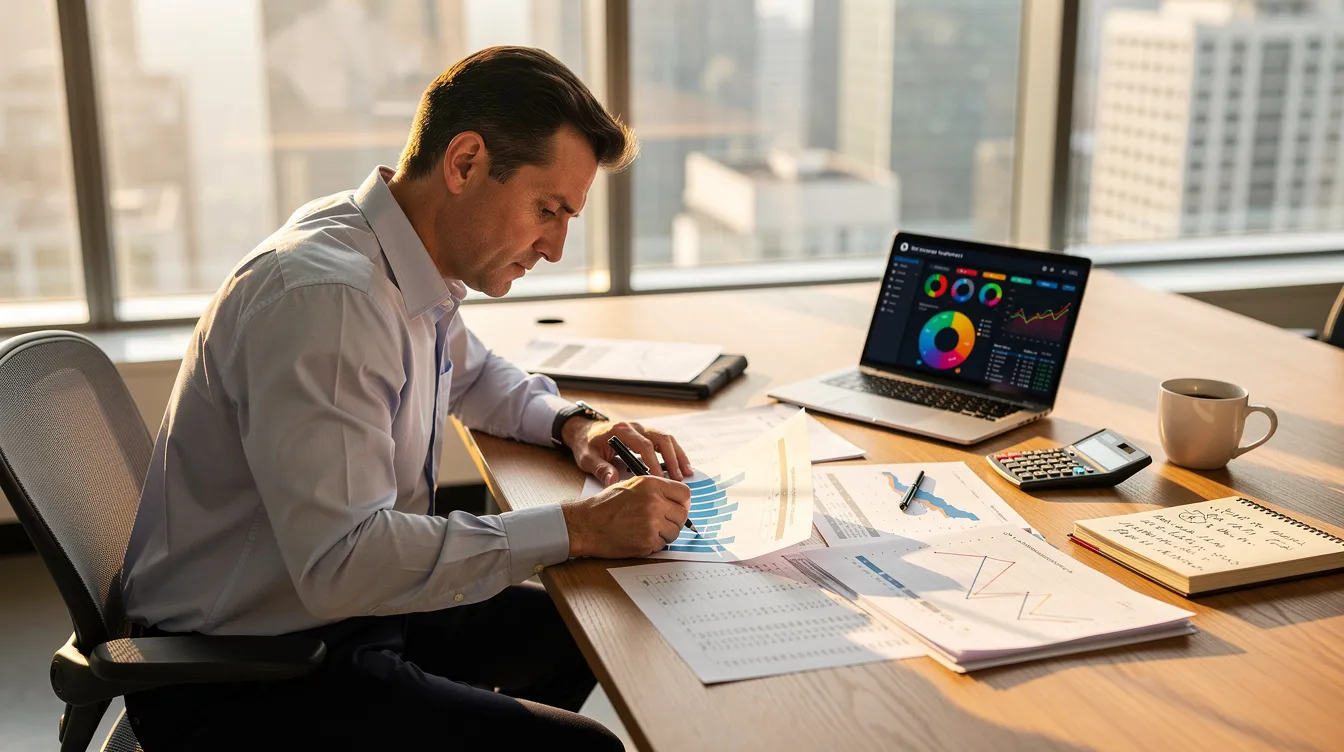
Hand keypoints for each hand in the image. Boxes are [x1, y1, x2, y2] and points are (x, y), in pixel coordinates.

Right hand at [561, 475, 691, 557]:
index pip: (684, 493)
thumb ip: (655, 489)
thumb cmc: (605, 505)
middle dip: (674, 521)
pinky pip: (662, 545)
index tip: (678, 508)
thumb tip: (676, 499)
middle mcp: (654, 502)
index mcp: (651, 484)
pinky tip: (639, 538)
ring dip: (664, 534)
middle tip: (661, 523)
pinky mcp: (647, 541)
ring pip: (674, 532)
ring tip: (646, 530)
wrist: (586, 524)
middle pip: (682, 515)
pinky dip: (654, 544)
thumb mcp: (631, 485)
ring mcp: (651, 523)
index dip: (683, 503)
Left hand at [562, 418, 693, 484]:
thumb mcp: (587, 458)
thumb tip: (613, 482)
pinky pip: (664, 441)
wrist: (583, 431)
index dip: (654, 463)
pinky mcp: (645, 433)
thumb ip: (600, 469)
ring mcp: (641, 428)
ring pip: (666, 438)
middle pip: (661, 439)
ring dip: (677, 455)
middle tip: (678, 478)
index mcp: (621, 431)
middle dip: (672, 459)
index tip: (660, 480)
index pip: (644, 446)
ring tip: (686, 473)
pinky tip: (681, 466)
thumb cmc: (586, 445)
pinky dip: (674, 452)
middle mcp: (634, 427)